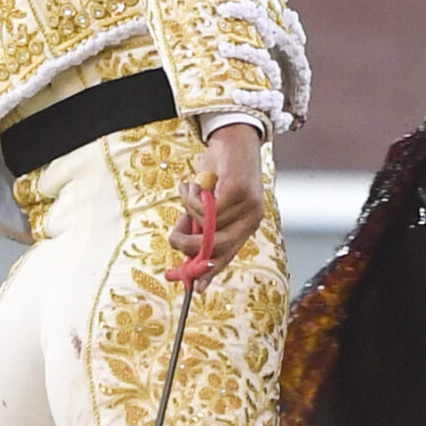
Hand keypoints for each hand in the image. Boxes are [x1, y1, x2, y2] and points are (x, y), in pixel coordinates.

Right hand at [173, 123, 264, 281]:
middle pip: (217, 248)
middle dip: (189, 247)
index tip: (196, 288)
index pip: (228, 255)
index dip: (210, 271)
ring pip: (206, 226)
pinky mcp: (238, 192)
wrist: (232, 136)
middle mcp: (252, 218)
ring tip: (188, 191)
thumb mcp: (204, 201)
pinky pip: (205, 209)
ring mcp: (248, 206)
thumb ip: (196, 224)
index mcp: (247, 224)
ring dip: (188, 209)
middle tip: (172, 238)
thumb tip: (181, 248)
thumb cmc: (217, 170)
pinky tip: (193, 184)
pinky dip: (191, 198)